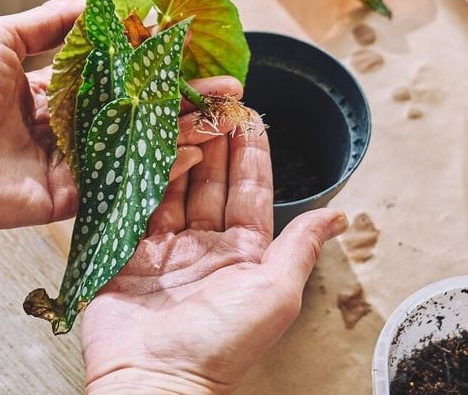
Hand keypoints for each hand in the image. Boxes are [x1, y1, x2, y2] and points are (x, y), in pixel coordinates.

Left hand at [0, 0, 238, 229]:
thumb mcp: (1, 37)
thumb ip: (50, 22)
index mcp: (58, 94)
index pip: (118, 79)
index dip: (154, 67)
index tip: (192, 52)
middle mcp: (72, 130)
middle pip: (137, 115)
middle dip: (183, 102)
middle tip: (227, 89)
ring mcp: (74, 166)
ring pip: (136, 148)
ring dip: (181, 133)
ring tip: (221, 118)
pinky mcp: (70, 199)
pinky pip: (118, 184)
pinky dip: (155, 171)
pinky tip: (190, 153)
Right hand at [80, 115, 349, 394]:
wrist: (153, 380)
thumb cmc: (221, 346)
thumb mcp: (274, 294)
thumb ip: (301, 247)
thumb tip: (340, 215)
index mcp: (243, 253)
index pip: (249, 189)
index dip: (250, 150)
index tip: (249, 112)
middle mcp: (204, 245)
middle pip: (210, 180)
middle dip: (213, 139)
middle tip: (211, 100)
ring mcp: (164, 247)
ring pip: (173, 185)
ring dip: (179, 148)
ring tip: (181, 110)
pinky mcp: (126, 251)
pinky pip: (136, 204)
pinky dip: (143, 174)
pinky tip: (148, 144)